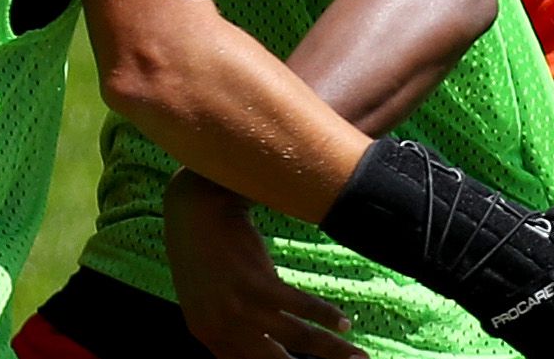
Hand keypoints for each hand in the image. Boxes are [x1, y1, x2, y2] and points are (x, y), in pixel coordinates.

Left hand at [161, 169, 361, 358]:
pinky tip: (344, 323)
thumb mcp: (208, 300)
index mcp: (209, 335)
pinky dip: (327, 316)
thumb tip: (275, 352)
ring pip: (298, 337)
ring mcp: (238, 304)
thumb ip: (234, 330)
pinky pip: (302, 306)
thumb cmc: (204, 255)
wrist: (193, 209)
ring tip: (359, 357)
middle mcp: (221, 326)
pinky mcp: (256, 281)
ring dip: (333, 350)